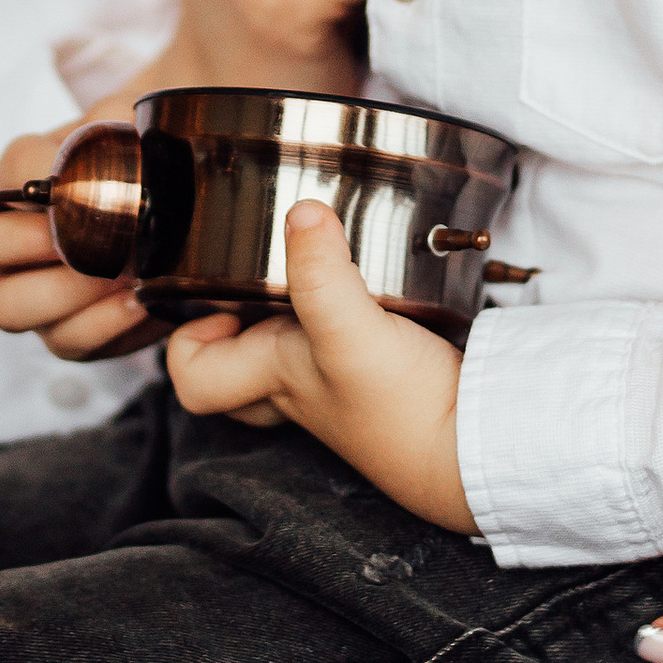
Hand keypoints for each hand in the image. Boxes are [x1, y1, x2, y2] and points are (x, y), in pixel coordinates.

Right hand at [0, 127, 158, 362]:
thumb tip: (105, 147)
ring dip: (65, 292)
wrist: (177, 198)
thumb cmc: (141, 157)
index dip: (38, 188)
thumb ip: (113, 128)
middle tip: (82, 239)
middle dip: (26, 243)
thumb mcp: (131, 126)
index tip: (82, 191)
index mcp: (17, 179)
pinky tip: (141, 301)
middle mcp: (6, 238)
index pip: (5, 178)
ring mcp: (29, 290)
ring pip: (6, 307)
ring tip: (121, 273)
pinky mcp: (65, 330)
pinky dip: (104, 326)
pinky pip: (65, 342)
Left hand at [163, 203, 474, 529]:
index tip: (216, 304)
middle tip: (252, 282)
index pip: (194, 380)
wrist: (475, 451)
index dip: (187, 343)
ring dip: (292, 316)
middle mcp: (301, 389)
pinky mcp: (385, 378)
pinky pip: (345, 347)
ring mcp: (342, 389)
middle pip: (238, 371)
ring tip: (313, 266)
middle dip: (233, 330)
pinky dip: (348, 315)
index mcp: (274, 379)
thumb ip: (322, 277)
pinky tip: (373, 287)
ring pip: (291, 357)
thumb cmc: (405, 411)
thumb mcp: (352, 335)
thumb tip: (300, 211)